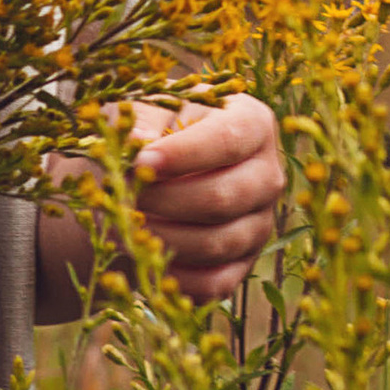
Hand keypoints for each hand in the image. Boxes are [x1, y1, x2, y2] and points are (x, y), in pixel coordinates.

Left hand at [130, 95, 285, 301]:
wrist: (161, 162)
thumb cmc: (157, 123)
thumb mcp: (149, 107)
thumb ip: (143, 120)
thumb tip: (136, 144)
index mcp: (253, 124)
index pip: (226, 141)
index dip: (182, 155)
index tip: (140, 162)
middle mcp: (266, 174)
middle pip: (223, 197)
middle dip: (165, 202)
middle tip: (122, 199)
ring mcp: (260, 221)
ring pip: (220, 242)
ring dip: (165, 240)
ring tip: (123, 228)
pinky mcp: (245, 260)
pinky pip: (219, 282)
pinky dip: (180, 278)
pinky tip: (146, 259)